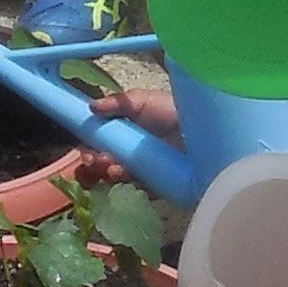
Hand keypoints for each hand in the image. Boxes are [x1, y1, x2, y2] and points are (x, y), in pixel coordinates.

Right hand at [62, 83, 181, 182]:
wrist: (204, 131)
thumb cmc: (173, 110)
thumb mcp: (143, 100)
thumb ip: (118, 102)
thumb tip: (91, 106)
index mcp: (124, 130)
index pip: (98, 141)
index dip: (88, 146)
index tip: (83, 148)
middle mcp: (130, 150)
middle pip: (103, 160)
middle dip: (93, 160)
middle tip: (93, 158)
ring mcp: (141, 167)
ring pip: (115, 174)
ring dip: (105, 170)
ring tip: (109, 164)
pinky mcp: (153, 182)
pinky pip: (133, 186)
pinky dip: (123, 181)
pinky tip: (121, 173)